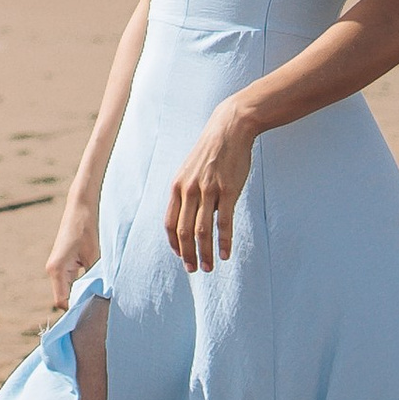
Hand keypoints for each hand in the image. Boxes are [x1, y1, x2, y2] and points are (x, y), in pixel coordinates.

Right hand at [44, 184, 99, 311]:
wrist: (80, 207)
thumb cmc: (86, 230)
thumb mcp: (93, 257)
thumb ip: (93, 279)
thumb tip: (99, 299)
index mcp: (56, 270)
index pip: (62, 302)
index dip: (76, 311)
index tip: (94, 315)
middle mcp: (52, 270)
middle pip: (64, 298)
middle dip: (79, 304)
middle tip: (99, 309)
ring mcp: (56, 266)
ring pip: (67, 290)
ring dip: (80, 294)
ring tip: (98, 298)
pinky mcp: (62, 262)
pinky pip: (69, 281)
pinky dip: (80, 285)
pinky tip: (95, 285)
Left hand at [166, 115, 252, 272]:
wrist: (228, 129)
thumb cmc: (209, 153)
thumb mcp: (189, 171)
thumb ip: (186, 193)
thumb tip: (187, 216)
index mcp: (177, 187)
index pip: (170, 223)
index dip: (174, 243)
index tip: (181, 257)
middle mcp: (189, 190)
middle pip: (184, 231)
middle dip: (188, 254)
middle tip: (194, 270)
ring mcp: (208, 190)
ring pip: (202, 230)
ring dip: (205, 252)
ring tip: (208, 267)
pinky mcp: (228, 190)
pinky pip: (224, 221)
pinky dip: (224, 241)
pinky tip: (225, 254)